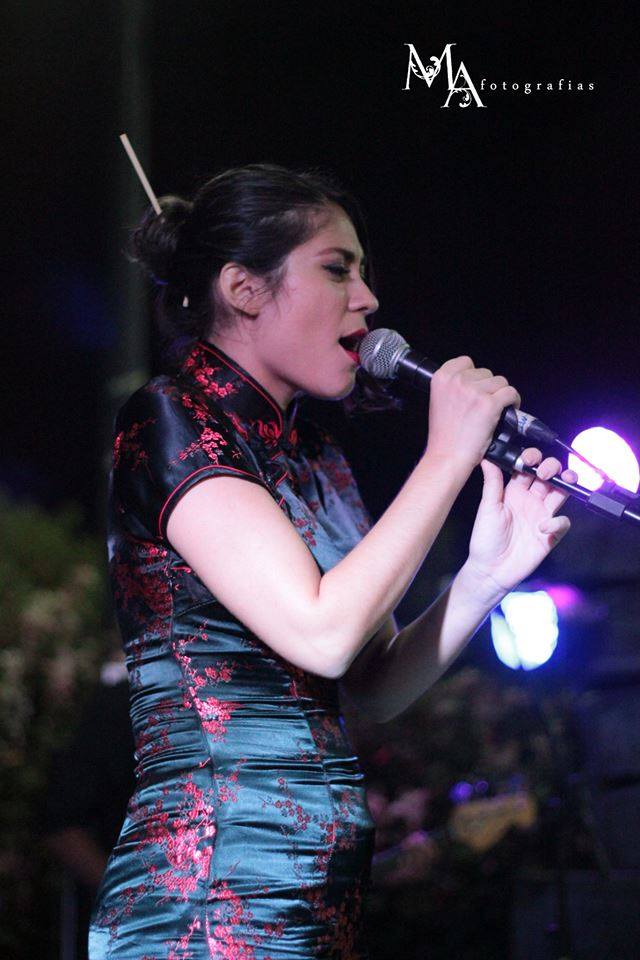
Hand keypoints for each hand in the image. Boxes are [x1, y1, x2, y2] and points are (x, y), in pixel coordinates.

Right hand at [427, 357, 521, 471]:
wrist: (447, 457)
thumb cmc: (444, 435)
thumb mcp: (439, 401)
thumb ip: (453, 387)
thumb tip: (475, 382)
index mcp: (441, 378)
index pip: (466, 362)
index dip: (474, 375)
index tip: (477, 388)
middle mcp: (457, 381)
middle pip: (485, 372)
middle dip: (488, 387)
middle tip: (484, 405)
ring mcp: (473, 391)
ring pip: (500, 382)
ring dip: (501, 395)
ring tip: (496, 409)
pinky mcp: (489, 404)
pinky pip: (510, 393)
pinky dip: (514, 401)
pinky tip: (509, 410)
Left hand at [465, 448, 575, 596]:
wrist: (491, 570)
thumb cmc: (485, 539)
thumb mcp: (487, 508)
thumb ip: (492, 483)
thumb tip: (487, 458)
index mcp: (514, 492)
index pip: (528, 468)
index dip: (532, 459)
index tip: (529, 459)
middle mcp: (530, 500)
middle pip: (549, 476)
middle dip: (552, 467)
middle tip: (546, 472)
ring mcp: (541, 516)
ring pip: (561, 493)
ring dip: (567, 483)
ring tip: (565, 482)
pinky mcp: (550, 534)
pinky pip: (562, 522)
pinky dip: (558, 522)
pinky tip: (544, 528)